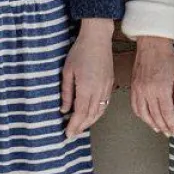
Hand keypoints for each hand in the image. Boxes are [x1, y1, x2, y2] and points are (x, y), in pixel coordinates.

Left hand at [61, 18, 113, 139]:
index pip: (80, 113)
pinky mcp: (110, 83)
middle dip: (81, 127)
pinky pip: (105, 103)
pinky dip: (98, 113)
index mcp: (86, 88)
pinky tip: (92, 115)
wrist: (97, 39)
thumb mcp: (67, 72)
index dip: (74, 126)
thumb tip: (64, 109)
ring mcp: (106, 88)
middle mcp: (98, 91)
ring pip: (99, 111)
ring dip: (90, 121)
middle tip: (72, 134)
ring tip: (81, 127)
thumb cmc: (80, 52)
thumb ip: (66, 93)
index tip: (68, 134)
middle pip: (90, 115)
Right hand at [130, 35, 173, 136]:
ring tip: (159, 129)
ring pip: (144, 114)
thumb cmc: (167, 57)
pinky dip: (141, 115)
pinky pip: (135, 106)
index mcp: (161, 89)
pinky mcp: (133, 87)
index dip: (172, 125)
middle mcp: (148, 92)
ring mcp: (139, 90)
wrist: (151, 43)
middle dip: (164, 127)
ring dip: (151, 123)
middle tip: (169, 133)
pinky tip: (146, 118)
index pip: (166, 113)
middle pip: (155, 116)